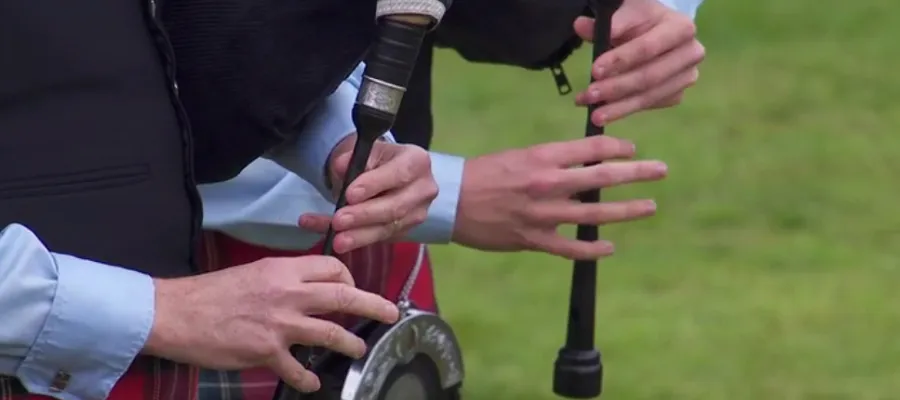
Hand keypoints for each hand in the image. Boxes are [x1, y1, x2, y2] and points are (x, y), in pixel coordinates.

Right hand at [143, 256, 399, 392]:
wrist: (177, 313)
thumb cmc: (211, 293)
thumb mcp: (253, 274)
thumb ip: (283, 280)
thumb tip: (307, 289)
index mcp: (283, 270)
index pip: (331, 268)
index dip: (349, 277)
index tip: (352, 287)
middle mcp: (287, 294)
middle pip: (342, 295)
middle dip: (373, 304)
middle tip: (391, 312)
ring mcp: (279, 325)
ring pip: (330, 332)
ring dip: (350, 342)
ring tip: (359, 349)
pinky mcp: (266, 352)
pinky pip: (298, 368)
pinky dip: (308, 377)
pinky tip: (313, 381)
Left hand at [302, 135, 438, 253]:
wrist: (384, 175)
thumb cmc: (376, 161)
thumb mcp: (365, 152)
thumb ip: (353, 158)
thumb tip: (340, 166)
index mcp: (417, 161)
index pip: (398, 174)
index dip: (374, 185)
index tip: (349, 194)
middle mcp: (424, 189)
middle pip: (396, 207)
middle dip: (364, 215)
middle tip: (338, 220)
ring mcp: (418, 213)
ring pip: (389, 227)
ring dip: (360, 235)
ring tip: (337, 240)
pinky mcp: (407, 230)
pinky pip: (382, 237)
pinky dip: (358, 240)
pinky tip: (338, 241)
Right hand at [452, 135, 665, 259]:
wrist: (452, 200)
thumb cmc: (485, 173)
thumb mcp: (520, 155)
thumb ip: (552, 159)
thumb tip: (585, 160)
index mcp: (543, 157)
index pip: (592, 149)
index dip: (618, 148)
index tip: (633, 150)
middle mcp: (547, 184)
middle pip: (603, 177)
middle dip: (637, 173)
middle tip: (661, 170)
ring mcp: (543, 214)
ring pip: (595, 213)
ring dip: (627, 210)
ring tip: (649, 206)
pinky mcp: (534, 239)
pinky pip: (571, 247)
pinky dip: (593, 249)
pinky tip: (610, 247)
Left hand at [573, 0, 704, 124]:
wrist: (655, 30)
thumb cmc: (639, 20)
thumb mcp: (625, 14)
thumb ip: (607, 23)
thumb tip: (581, 26)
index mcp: (681, 27)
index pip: (648, 47)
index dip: (621, 60)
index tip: (594, 70)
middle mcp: (690, 53)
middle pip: (649, 77)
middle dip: (616, 88)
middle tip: (589, 95)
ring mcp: (686, 77)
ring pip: (649, 96)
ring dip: (618, 107)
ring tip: (593, 113)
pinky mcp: (677, 94)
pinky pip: (648, 106)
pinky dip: (623, 110)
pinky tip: (602, 112)